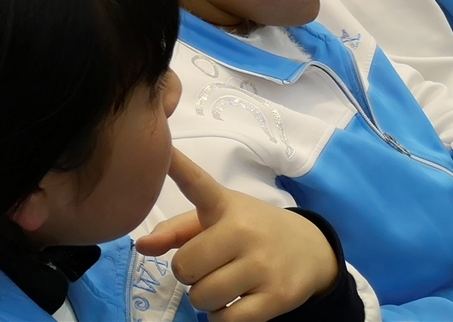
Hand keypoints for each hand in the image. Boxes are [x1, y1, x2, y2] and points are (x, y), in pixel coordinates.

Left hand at [137, 151, 337, 321]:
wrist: (311, 250)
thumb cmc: (252, 230)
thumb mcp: (218, 218)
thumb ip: (176, 230)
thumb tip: (141, 246)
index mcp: (224, 205)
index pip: (198, 183)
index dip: (177, 165)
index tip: (164, 148)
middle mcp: (243, 231)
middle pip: (186, 266)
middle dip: (188, 273)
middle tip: (206, 266)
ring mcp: (262, 265)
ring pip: (203, 297)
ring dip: (203, 299)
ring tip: (220, 285)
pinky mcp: (277, 297)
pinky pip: (227, 320)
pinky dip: (220, 318)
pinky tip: (231, 303)